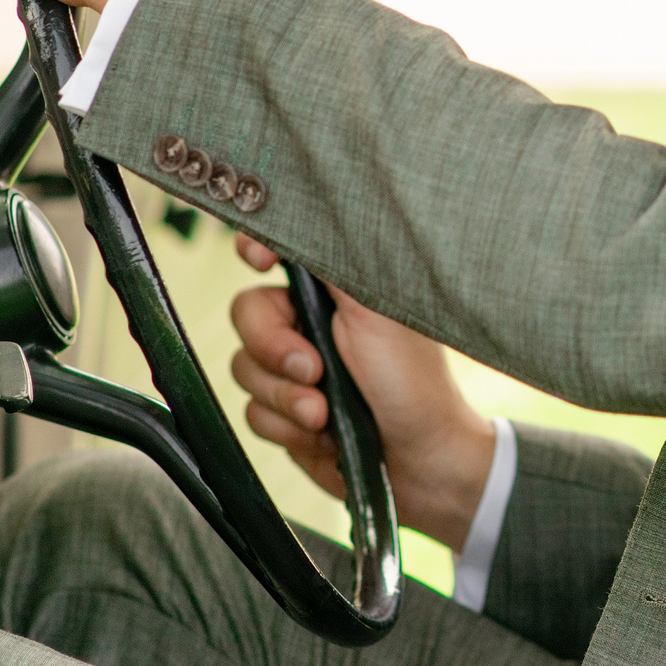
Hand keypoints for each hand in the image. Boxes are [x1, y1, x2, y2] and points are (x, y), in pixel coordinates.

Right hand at [228, 233, 496, 550]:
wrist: (421, 461)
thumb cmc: (411, 380)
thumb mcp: (377, 309)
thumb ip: (335, 259)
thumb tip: (304, 204)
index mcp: (332, 288)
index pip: (275, 249)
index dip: (255, 248)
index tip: (258, 260)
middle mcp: (308, 322)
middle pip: (247, 313)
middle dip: (274, 349)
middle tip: (314, 371)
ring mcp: (293, 370)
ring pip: (245, 370)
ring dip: (286, 398)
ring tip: (326, 415)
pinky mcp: (285, 415)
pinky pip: (254, 414)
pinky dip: (288, 430)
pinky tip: (325, 438)